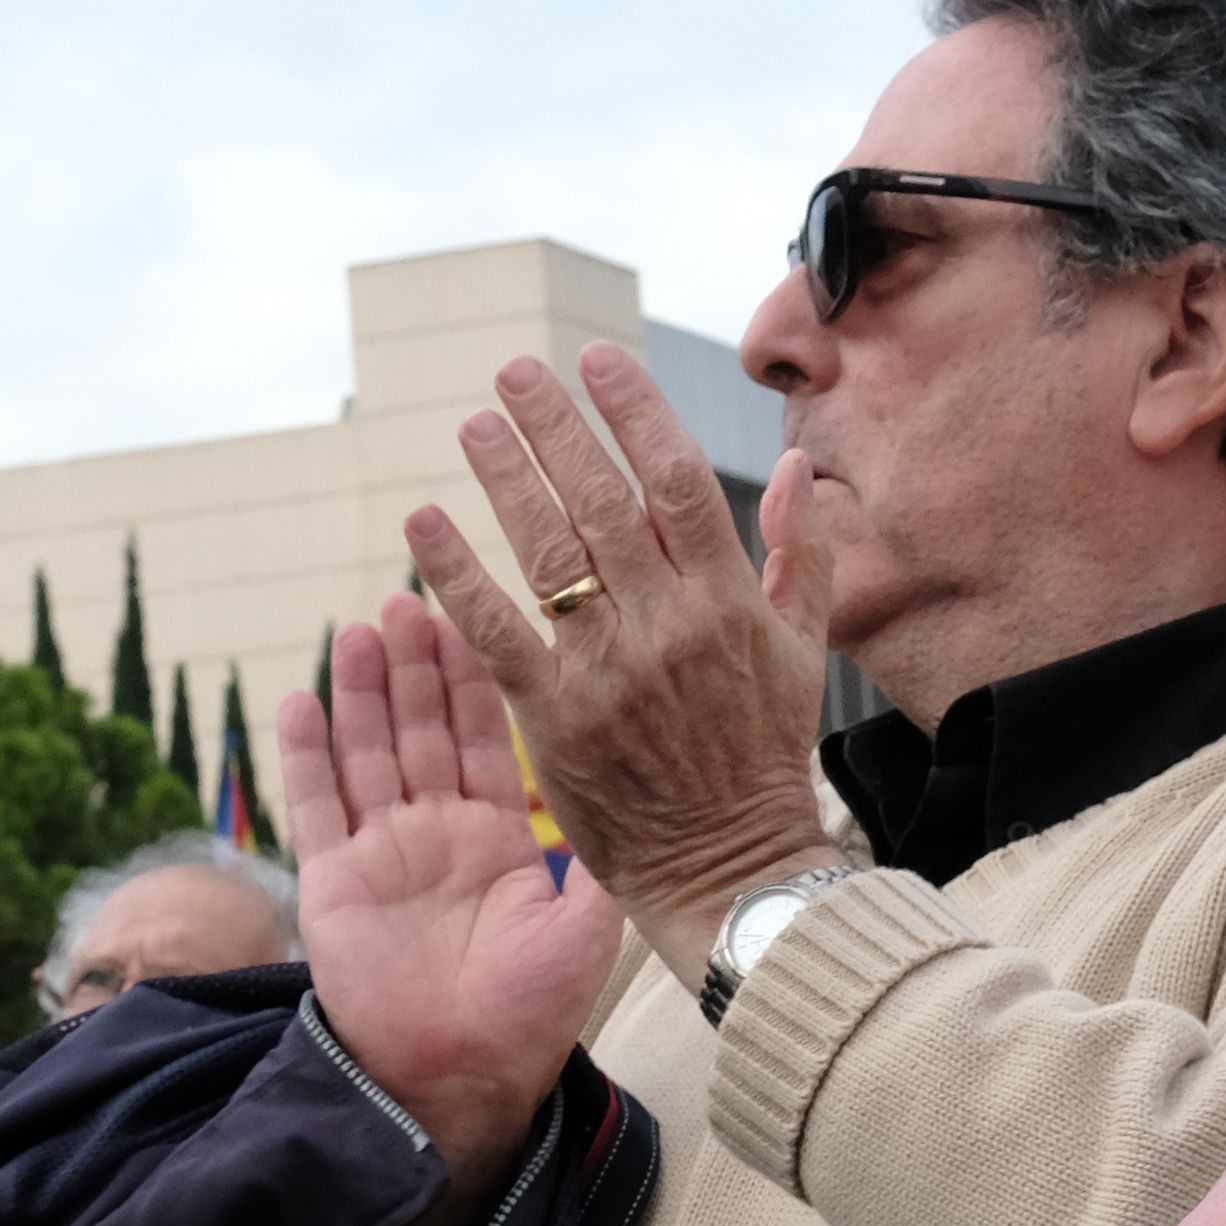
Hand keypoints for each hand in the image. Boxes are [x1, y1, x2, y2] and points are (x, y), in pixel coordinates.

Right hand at [297, 603, 631, 1185]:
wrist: (465, 1078)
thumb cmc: (531, 1014)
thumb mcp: (585, 922)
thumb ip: (596, 849)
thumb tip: (645, 787)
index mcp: (497, 839)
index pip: (482, 738)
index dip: (472, 679)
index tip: (468, 616)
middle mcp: (437, 836)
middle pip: (420, 730)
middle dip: (413, 666)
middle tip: (408, 599)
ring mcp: (381, 855)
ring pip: (367, 752)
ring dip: (360, 690)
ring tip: (359, 626)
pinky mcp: (332, 882)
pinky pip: (315, 805)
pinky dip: (304, 753)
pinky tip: (300, 697)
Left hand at [400, 344, 838, 983]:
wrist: (729, 865)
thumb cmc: (764, 757)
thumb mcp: (803, 652)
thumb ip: (802, 555)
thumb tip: (795, 468)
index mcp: (728, 602)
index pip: (677, 481)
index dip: (635, 412)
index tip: (599, 361)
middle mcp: (668, 626)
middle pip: (602, 501)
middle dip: (556, 427)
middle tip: (515, 371)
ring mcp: (608, 671)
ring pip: (548, 552)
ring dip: (506, 479)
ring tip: (475, 424)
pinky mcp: (555, 719)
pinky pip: (496, 632)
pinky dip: (455, 575)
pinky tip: (423, 522)